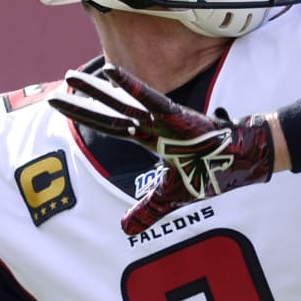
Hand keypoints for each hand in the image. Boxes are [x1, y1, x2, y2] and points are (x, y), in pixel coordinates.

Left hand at [49, 65, 273, 234]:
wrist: (242, 161)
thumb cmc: (210, 171)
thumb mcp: (171, 197)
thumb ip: (147, 209)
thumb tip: (123, 228)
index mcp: (148, 139)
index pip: (109, 125)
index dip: (85, 115)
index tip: (61, 105)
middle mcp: (150, 125)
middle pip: (109, 111)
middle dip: (83, 100)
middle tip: (58, 86)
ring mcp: (162, 119)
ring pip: (122, 102)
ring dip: (96, 89)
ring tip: (71, 76)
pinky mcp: (177, 116)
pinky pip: (149, 99)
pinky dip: (130, 85)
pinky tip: (110, 71)